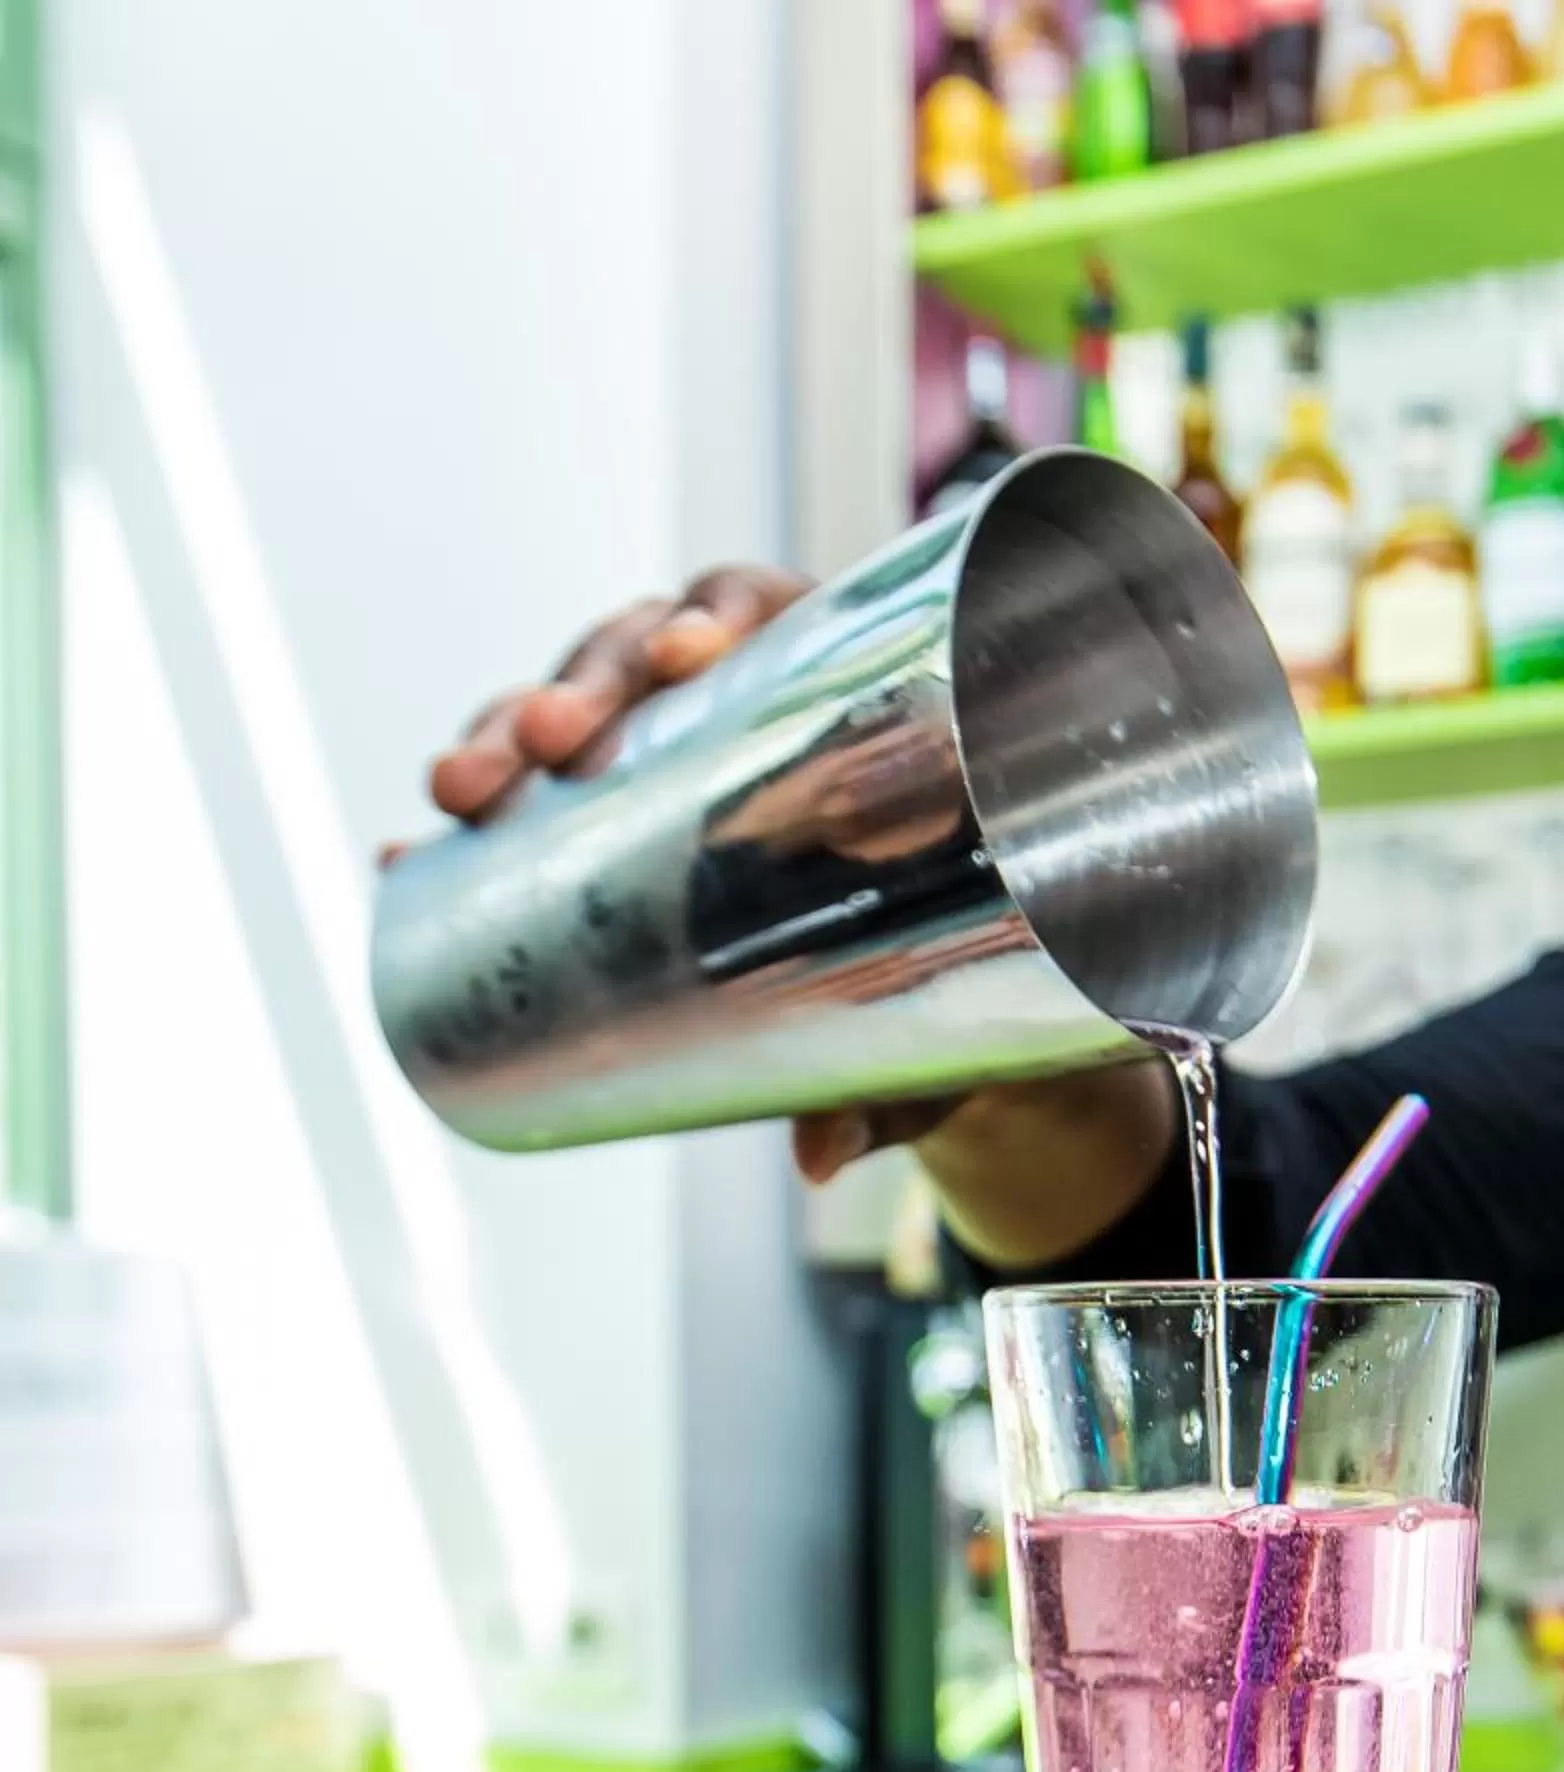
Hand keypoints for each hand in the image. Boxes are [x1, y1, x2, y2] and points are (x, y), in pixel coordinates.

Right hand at [422, 569, 1177, 1263]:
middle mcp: (729, 699)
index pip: (762, 610)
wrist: (920, 998)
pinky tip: (400, 860)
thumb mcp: (945, 1018)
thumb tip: (821, 1158)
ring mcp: (653, 757)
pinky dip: (457, 839)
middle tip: (553, 742)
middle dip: (581, 686)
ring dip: (501, 741)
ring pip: (563, 716)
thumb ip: (896, 1077)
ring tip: (463, 792)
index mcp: (832, 685)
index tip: (695, 647)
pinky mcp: (602, 826)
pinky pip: (523, 814)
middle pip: (638, 654)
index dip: (717, 611)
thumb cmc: (952, 974)